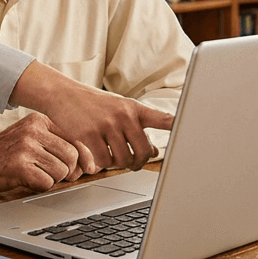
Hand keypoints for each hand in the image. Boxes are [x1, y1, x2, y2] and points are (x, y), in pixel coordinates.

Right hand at [0, 113, 91, 193]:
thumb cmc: (6, 154)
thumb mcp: (30, 140)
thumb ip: (57, 145)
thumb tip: (90, 164)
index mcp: (39, 121)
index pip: (76, 138)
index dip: (85, 157)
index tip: (88, 168)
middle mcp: (32, 130)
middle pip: (72, 156)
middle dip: (70, 171)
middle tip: (58, 176)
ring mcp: (24, 146)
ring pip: (61, 171)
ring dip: (53, 180)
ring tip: (37, 175)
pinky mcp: (18, 165)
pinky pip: (46, 182)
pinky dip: (40, 187)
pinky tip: (27, 180)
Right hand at [11, 62, 172, 171]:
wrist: (62, 94)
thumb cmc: (92, 104)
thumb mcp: (117, 110)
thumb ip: (137, 128)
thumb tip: (154, 151)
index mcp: (134, 108)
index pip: (164, 119)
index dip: (181, 128)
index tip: (196, 133)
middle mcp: (123, 115)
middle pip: (144, 151)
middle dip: (139, 163)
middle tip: (132, 163)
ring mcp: (106, 125)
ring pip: (124, 159)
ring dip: (119, 164)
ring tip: (113, 158)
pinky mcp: (89, 134)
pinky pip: (104, 161)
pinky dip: (103, 163)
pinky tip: (99, 156)